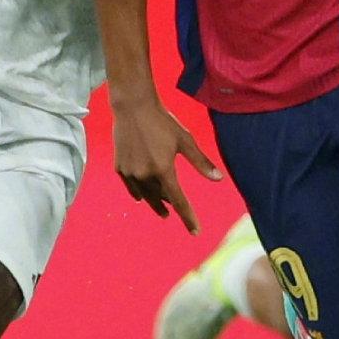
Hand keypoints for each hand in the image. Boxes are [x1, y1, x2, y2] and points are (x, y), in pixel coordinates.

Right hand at [112, 98, 220, 234]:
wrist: (133, 106)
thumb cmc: (162, 121)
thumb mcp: (185, 140)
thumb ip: (201, 162)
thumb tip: (218, 179)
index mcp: (163, 170)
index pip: (179, 201)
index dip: (188, 217)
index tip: (195, 232)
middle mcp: (145, 175)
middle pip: (160, 199)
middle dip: (169, 205)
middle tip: (173, 211)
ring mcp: (129, 173)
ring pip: (145, 195)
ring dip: (154, 201)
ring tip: (160, 206)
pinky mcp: (119, 168)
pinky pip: (131, 187)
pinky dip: (139, 192)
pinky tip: (141, 195)